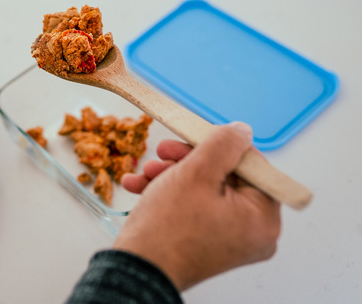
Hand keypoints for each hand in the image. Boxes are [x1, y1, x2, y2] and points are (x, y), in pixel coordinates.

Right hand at [114, 122, 281, 290]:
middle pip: (225, 177)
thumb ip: (223, 144)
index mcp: (263, 218)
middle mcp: (252, 232)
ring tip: (145, 174)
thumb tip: (240, 131)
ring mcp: (229, 240)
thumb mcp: (196, 172)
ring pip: (204, 191)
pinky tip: (141, 187)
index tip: (190, 139)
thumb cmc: (168, 229)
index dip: (217, 147)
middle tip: (162, 154)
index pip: (250, 165)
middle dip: (186, 162)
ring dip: (171, 176)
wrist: (137, 269)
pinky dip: (169, 195)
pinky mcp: (207, 244)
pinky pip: (194, 209)